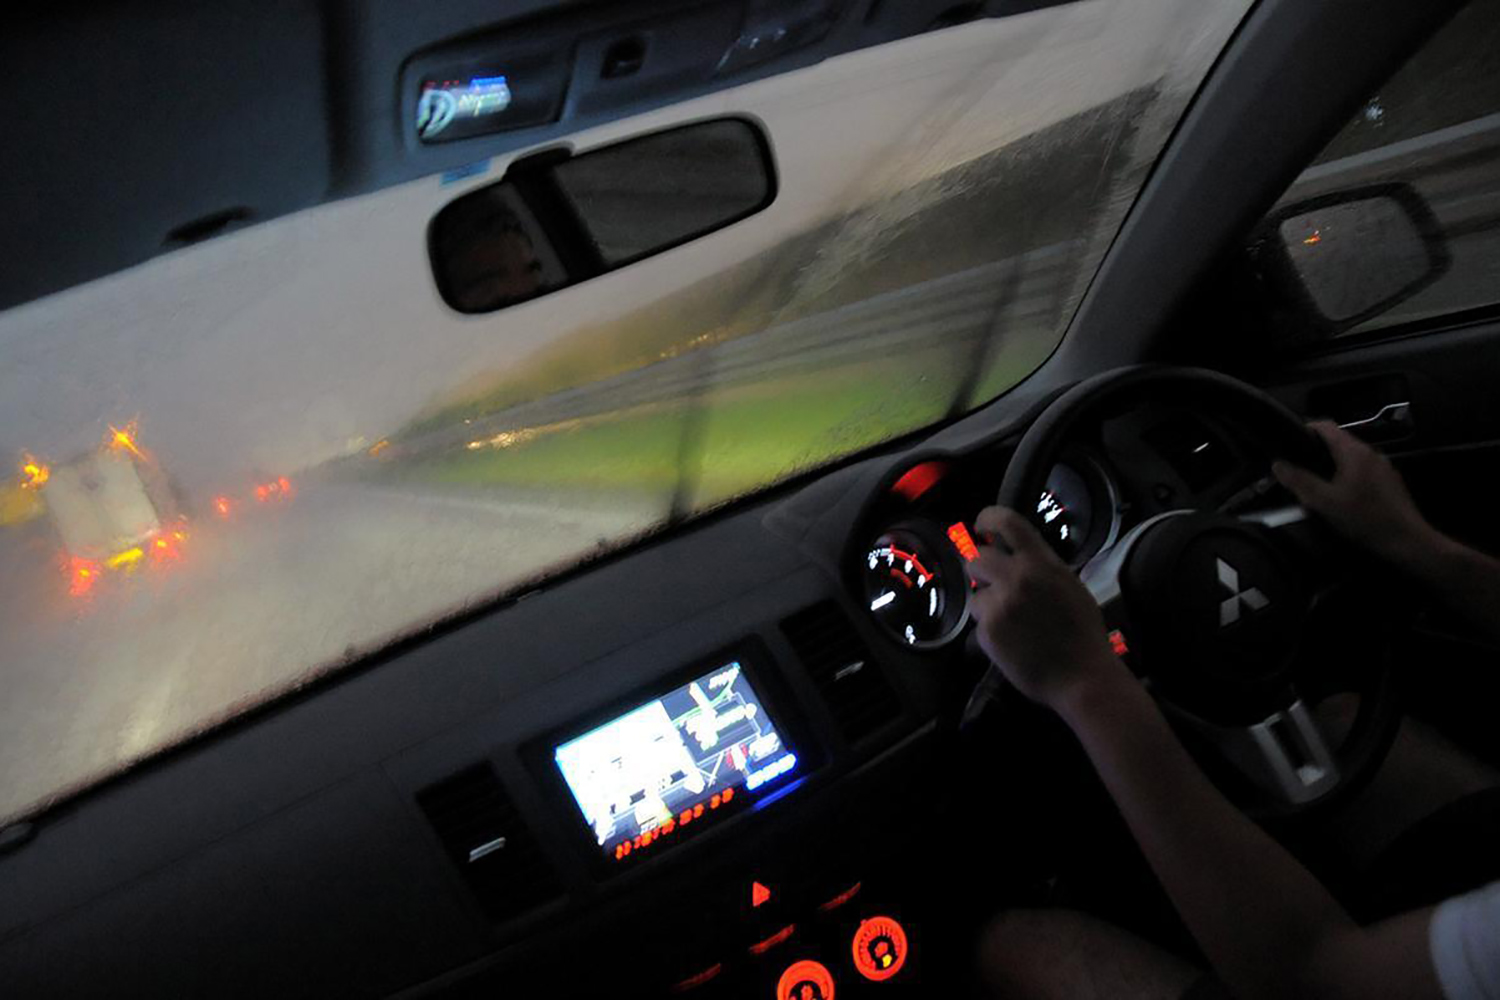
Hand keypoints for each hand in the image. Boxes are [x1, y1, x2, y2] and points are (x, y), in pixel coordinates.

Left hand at [966, 506, 1128, 710]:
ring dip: (987, 605)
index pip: (1007, 522)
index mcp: (1042, 563)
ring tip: (1012, 623)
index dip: (988, 518)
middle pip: (977, 558)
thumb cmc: (1083, 635)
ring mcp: (1000, 604)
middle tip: (994, 586)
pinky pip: (979, 623)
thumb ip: (1042, 568)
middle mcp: (1017, 578)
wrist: (1083, 676)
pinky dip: (991, 631)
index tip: (982, 524)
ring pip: (976, 595)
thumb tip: (1019, 558)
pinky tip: (1013, 642)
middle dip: (982, 572)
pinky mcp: (988, 630)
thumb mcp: (1069, 586)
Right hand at [1272, 421, 1435, 565]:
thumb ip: (1300, 481)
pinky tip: (1341, 495)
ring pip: (1350, 456)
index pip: (1326, 426)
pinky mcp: (1390, 480)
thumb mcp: (1324, 502)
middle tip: (1297, 468)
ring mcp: (1383, 466)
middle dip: (1316, 451)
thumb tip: (1278, 464)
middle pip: (1338, 441)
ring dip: (1332, 464)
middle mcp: (1370, 452)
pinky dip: (1347, 474)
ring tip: (1316, 483)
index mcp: (1353, 452)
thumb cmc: (1364, 518)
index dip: (1305, 429)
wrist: (1406, 540)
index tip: (1288, 442)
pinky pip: (1362, 469)